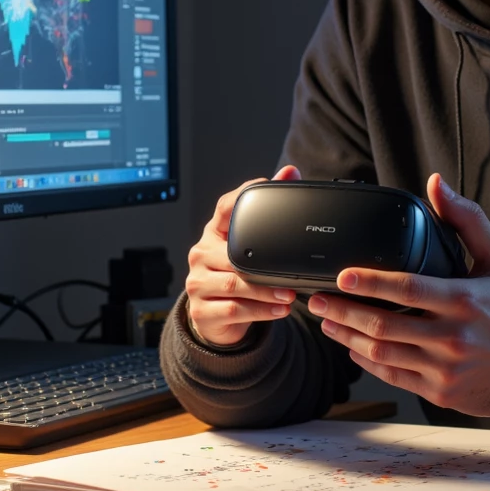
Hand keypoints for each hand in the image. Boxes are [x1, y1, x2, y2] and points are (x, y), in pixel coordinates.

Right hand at [184, 165, 299, 346]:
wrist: (215, 318)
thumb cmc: (235, 276)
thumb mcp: (250, 249)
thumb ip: (269, 213)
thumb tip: (291, 172)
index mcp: (214, 234)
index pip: (224, 208)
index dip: (243, 193)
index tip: (266, 185)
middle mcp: (201, 254)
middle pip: (232, 256)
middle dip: (264, 268)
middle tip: (291, 277)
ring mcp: (198, 283)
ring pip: (234, 285)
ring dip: (265, 292)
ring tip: (289, 295)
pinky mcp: (202, 310)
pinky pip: (233, 310)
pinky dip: (260, 311)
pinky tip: (279, 310)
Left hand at [307, 174, 489, 416]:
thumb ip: (466, 220)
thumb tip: (436, 184)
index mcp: (465, 301)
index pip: (408, 289)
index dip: (370, 282)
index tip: (341, 274)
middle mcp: (453, 337)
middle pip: (384, 324)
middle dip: (343, 311)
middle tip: (317, 300)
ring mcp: (445, 369)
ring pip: (382, 353)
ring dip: (347, 337)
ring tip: (326, 322)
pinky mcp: (440, 392)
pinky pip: (393, 377)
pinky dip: (367, 362)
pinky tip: (353, 347)